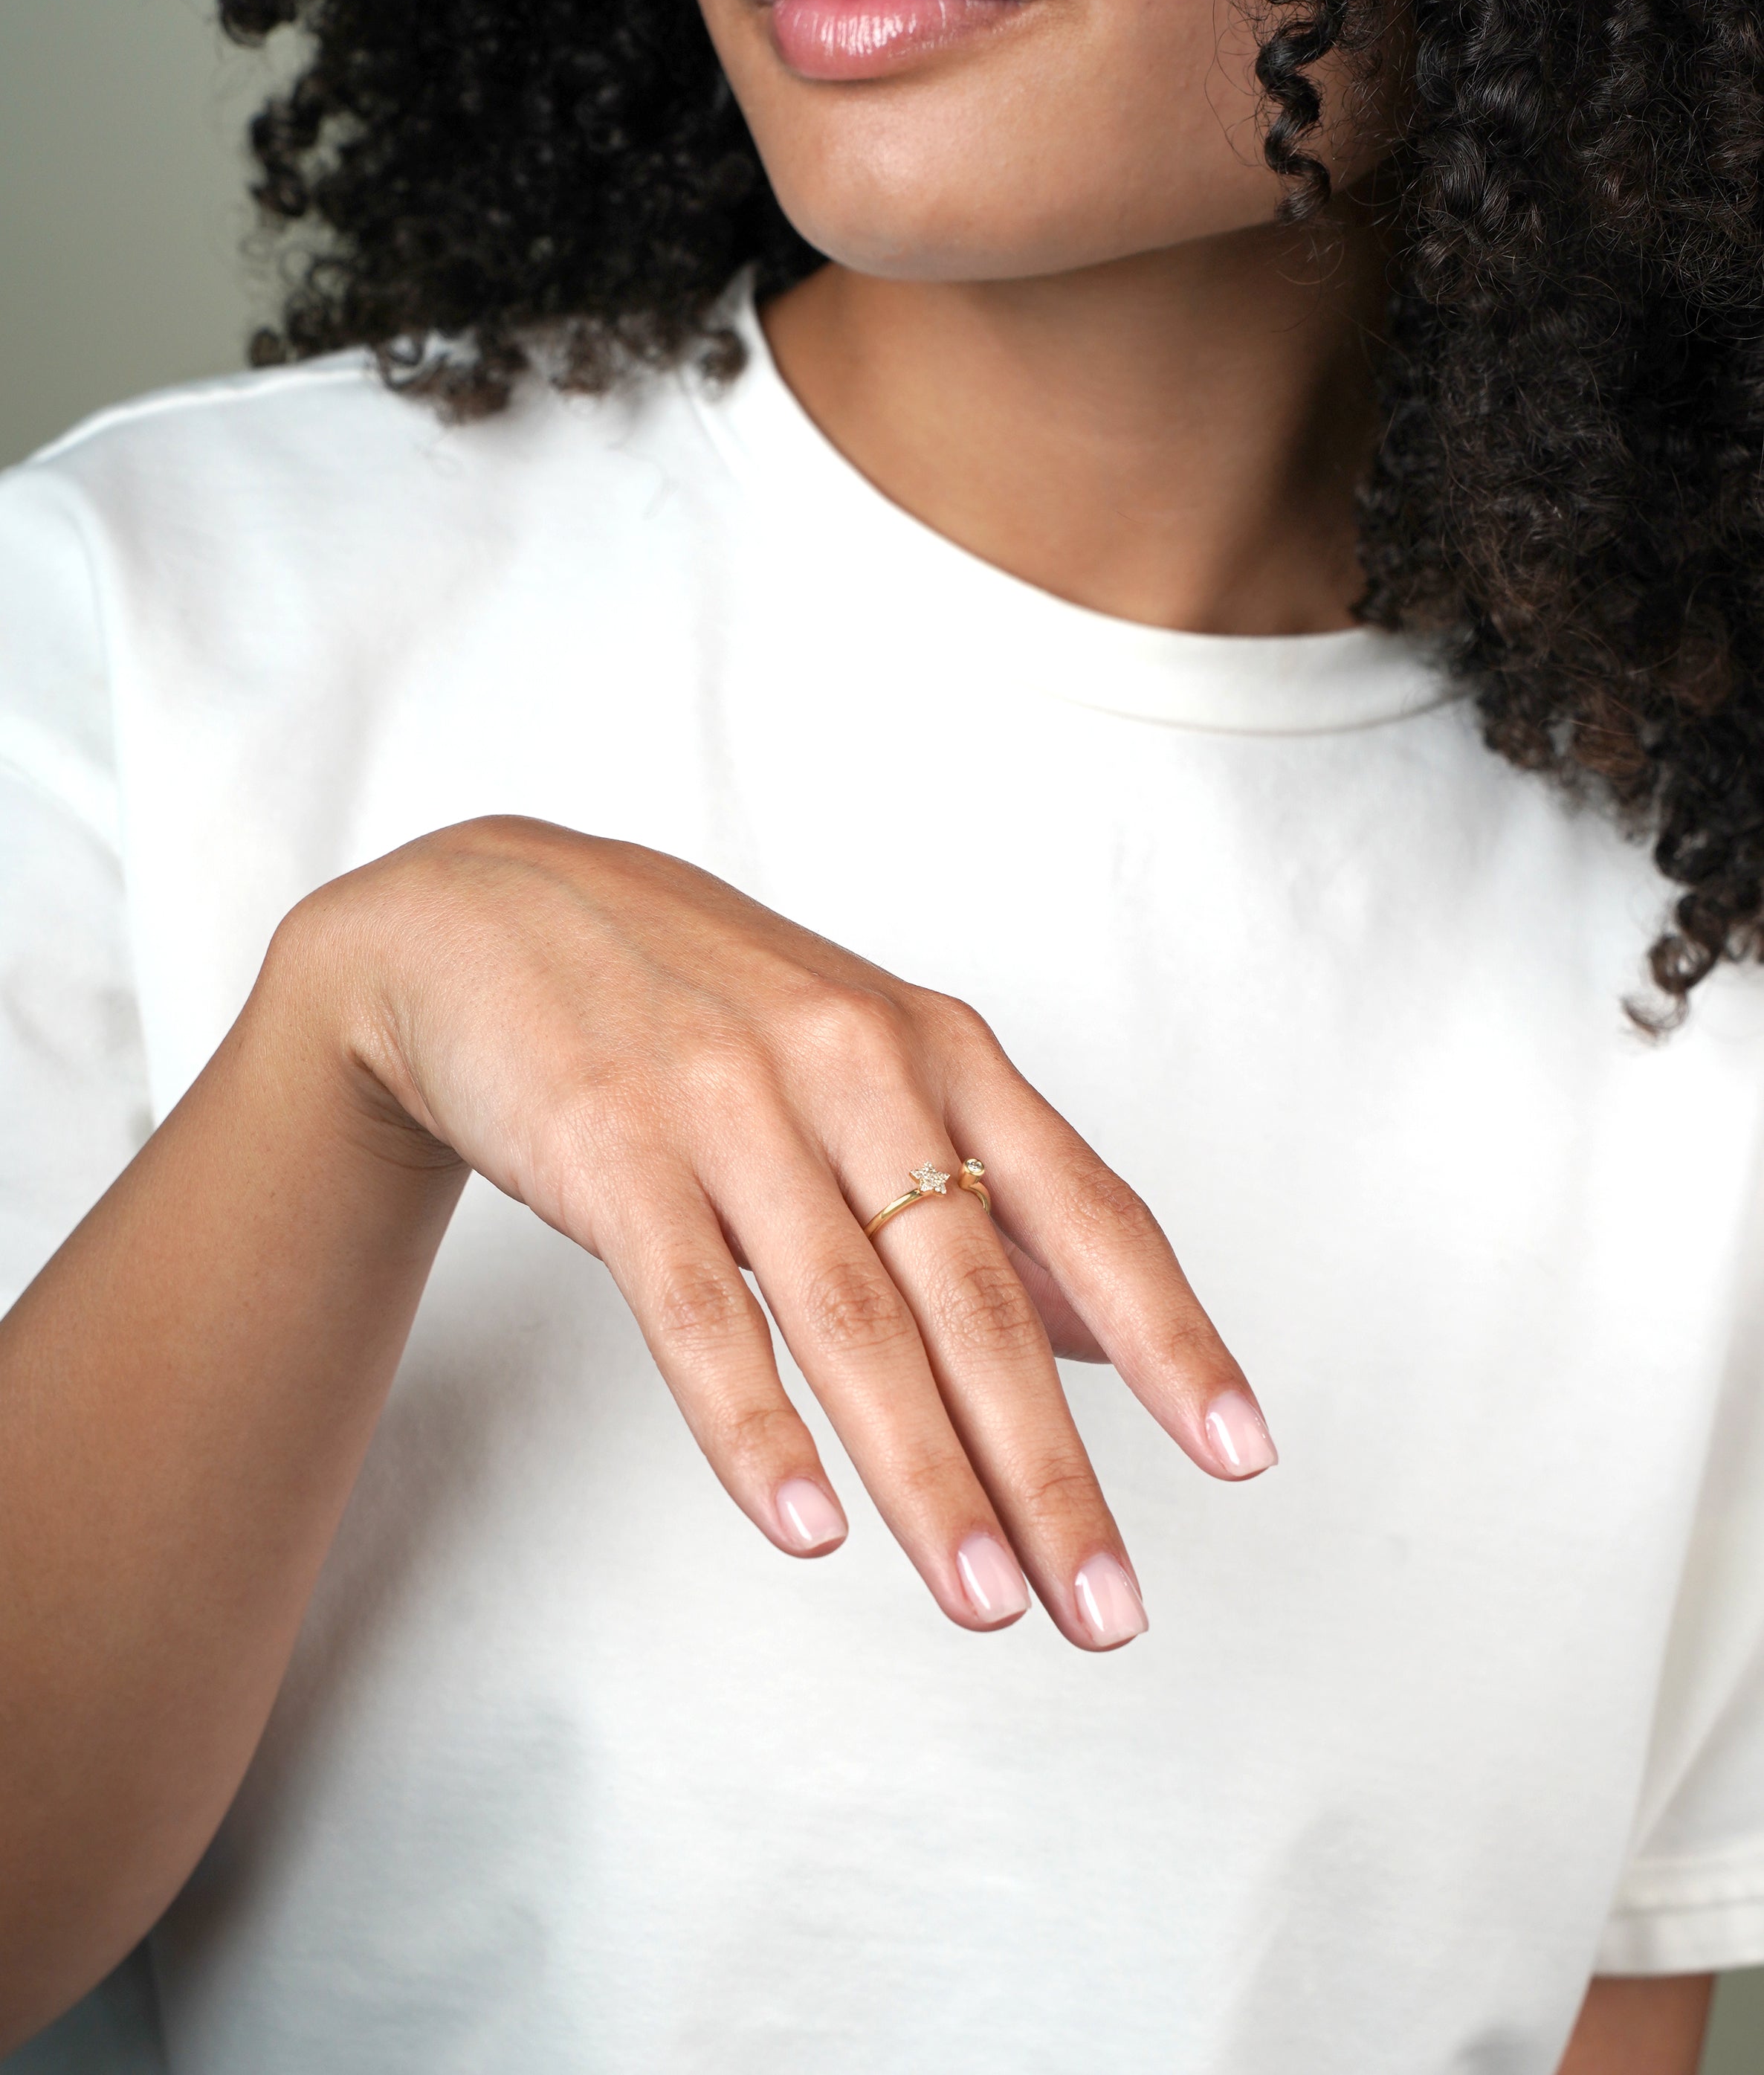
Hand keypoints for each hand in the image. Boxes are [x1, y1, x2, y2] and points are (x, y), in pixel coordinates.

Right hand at [305, 816, 1275, 1650]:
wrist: (494, 917)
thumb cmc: (704, 1003)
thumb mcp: (868, 1063)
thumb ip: (987, 1191)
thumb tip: (1114, 1337)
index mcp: (938, 1050)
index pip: (1085, 1210)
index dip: (1171, 1336)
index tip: (1242, 1455)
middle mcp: (854, 1068)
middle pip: (976, 1296)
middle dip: (1050, 1466)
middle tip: (1107, 1607)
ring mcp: (731, 1104)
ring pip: (851, 1318)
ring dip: (928, 1473)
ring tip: (987, 1602)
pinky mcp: (612, 1147)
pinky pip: (695, 1309)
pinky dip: (755, 1426)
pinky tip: (808, 1526)